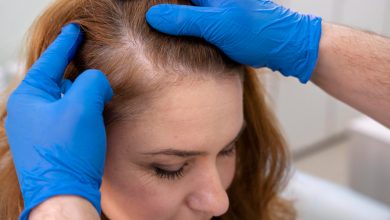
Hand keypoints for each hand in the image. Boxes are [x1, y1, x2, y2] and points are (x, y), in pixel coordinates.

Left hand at [5, 23, 112, 218]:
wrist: (64, 195)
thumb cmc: (68, 153)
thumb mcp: (82, 107)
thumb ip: (92, 82)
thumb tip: (97, 81)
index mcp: (28, 98)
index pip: (50, 61)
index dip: (66, 43)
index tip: (75, 30)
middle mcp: (28, 112)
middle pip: (56, 80)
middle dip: (76, 72)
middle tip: (90, 61)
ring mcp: (38, 128)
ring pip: (63, 99)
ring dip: (81, 93)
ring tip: (96, 89)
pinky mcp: (51, 141)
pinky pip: (66, 115)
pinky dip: (81, 109)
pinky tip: (93, 112)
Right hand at [146, 0, 321, 82]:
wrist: (283, 46)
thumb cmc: (255, 32)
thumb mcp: (216, 25)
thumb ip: (185, 19)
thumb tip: (153, 16)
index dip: (159, 1)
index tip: (137, 5)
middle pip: (180, 1)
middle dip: (163, 7)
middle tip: (142, 15)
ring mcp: (214, 9)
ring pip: (185, 9)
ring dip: (171, 14)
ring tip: (150, 24)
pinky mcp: (217, 23)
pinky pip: (193, 21)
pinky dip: (182, 27)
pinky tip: (171, 36)